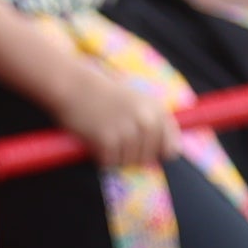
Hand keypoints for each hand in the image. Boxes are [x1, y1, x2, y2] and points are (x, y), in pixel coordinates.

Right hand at [61, 66, 182, 169]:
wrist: (75, 85)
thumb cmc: (105, 95)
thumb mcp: (138, 102)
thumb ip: (155, 122)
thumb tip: (172, 153)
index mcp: (158, 110)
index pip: (171, 149)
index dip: (156, 151)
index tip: (141, 146)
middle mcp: (147, 121)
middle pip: (147, 159)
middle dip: (132, 155)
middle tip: (115, 140)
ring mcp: (128, 131)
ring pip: (128, 162)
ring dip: (115, 156)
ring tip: (104, 137)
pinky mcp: (108, 140)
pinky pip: (110, 162)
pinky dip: (100, 157)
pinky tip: (94, 140)